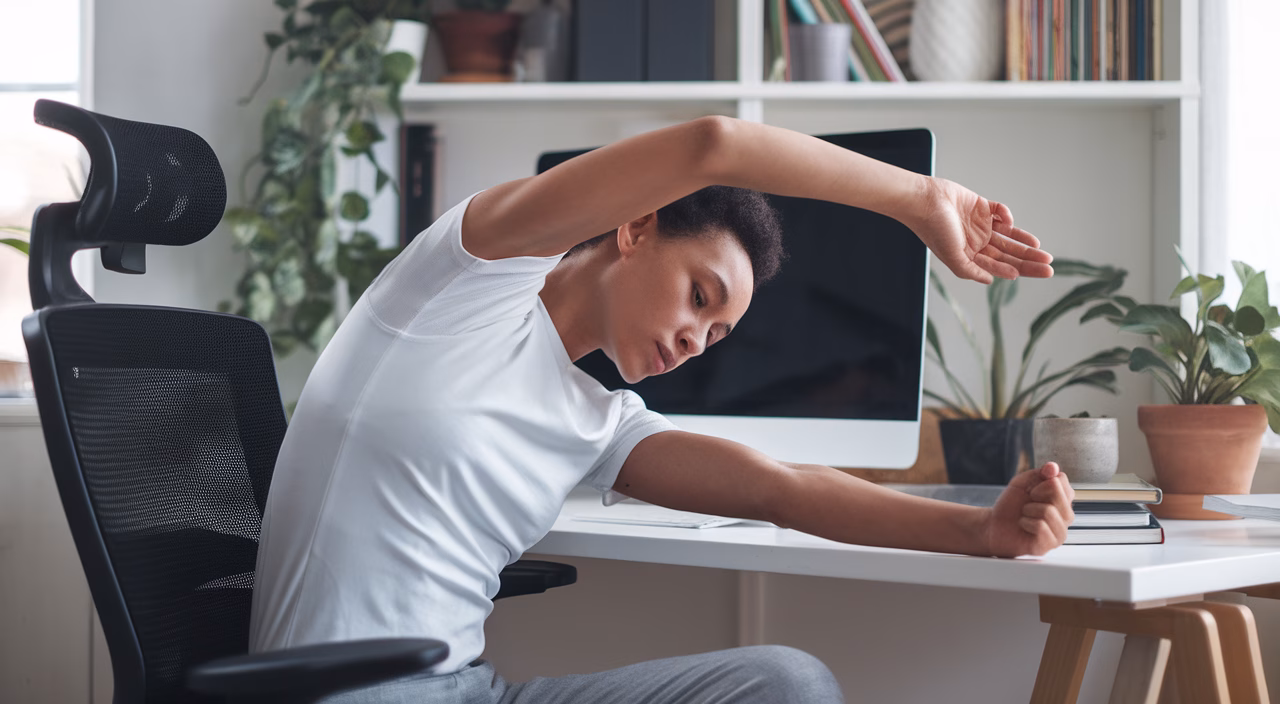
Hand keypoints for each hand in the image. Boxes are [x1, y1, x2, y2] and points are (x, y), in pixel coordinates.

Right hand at [907, 177, 1054, 284]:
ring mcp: (980, 224)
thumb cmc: (934, 230)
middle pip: (1008, 253)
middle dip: (1028, 259)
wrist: (924, 200)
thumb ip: (970, 271)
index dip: (1019, 269)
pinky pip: (1000, 212)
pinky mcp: (981, 206)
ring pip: (1009, 235)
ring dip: (1025, 242)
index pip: (999, 266)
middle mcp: (977, 242)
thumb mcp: (953, 257)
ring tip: (1041, 249)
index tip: (1038, 271)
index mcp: (970, 255)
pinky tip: (1009, 222)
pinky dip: (1008, 216)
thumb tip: (990, 281)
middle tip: (1049, 266)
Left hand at [981, 462, 1074, 557]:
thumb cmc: (1011, 506)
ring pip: (1049, 510)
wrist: (993, 525)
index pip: (1061, 479)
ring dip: (1029, 509)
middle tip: (1027, 503)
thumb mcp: (1022, 483)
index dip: (1040, 481)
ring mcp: (1060, 532)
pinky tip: (1024, 525)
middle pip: (1059, 493)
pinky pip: (1040, 526)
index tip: (1031, 490)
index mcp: (1063, 499)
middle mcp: (1066, 515)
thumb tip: (1053, 467)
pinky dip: (1025, 522)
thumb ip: (1039, 473)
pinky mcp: (1049, 544)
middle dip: (1034, 494)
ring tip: (1025, 515)